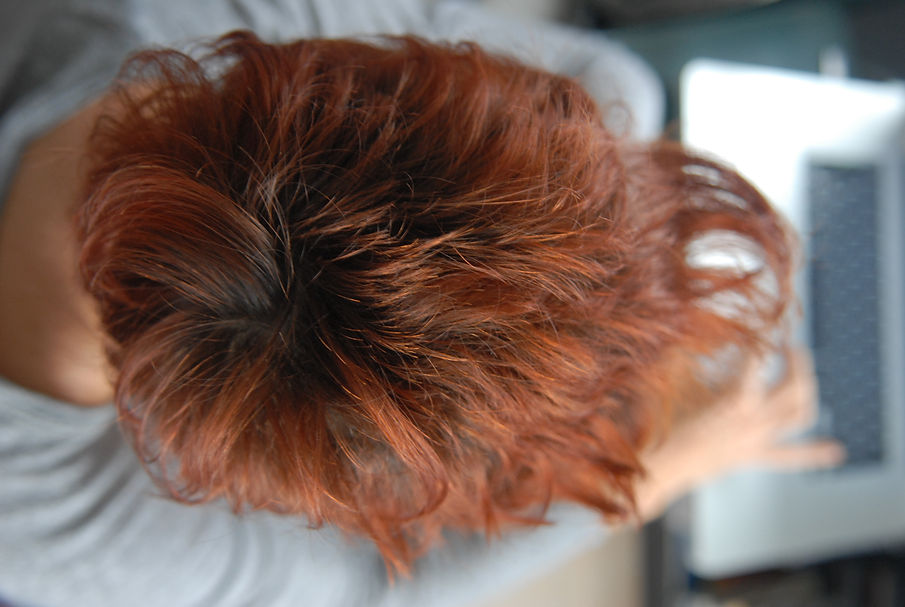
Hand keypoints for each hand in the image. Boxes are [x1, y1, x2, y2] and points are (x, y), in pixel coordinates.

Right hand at [635, 348, 844, 520]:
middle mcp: (753, 420)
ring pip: (799, 416)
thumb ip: (687, 353)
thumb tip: (697, 327)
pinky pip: (789, 456)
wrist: (658, 469)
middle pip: (793, 388)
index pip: (757, 360)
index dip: (761, 337)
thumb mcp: (671, 383)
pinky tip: (836, 450)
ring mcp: (757, 440)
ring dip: (808, 393)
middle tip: (789, 344)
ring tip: (805, 376)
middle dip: (796, 361)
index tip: (762, 321)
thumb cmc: (659, 427)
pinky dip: (814, 453)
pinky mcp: (753, 455)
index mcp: (734, 400)